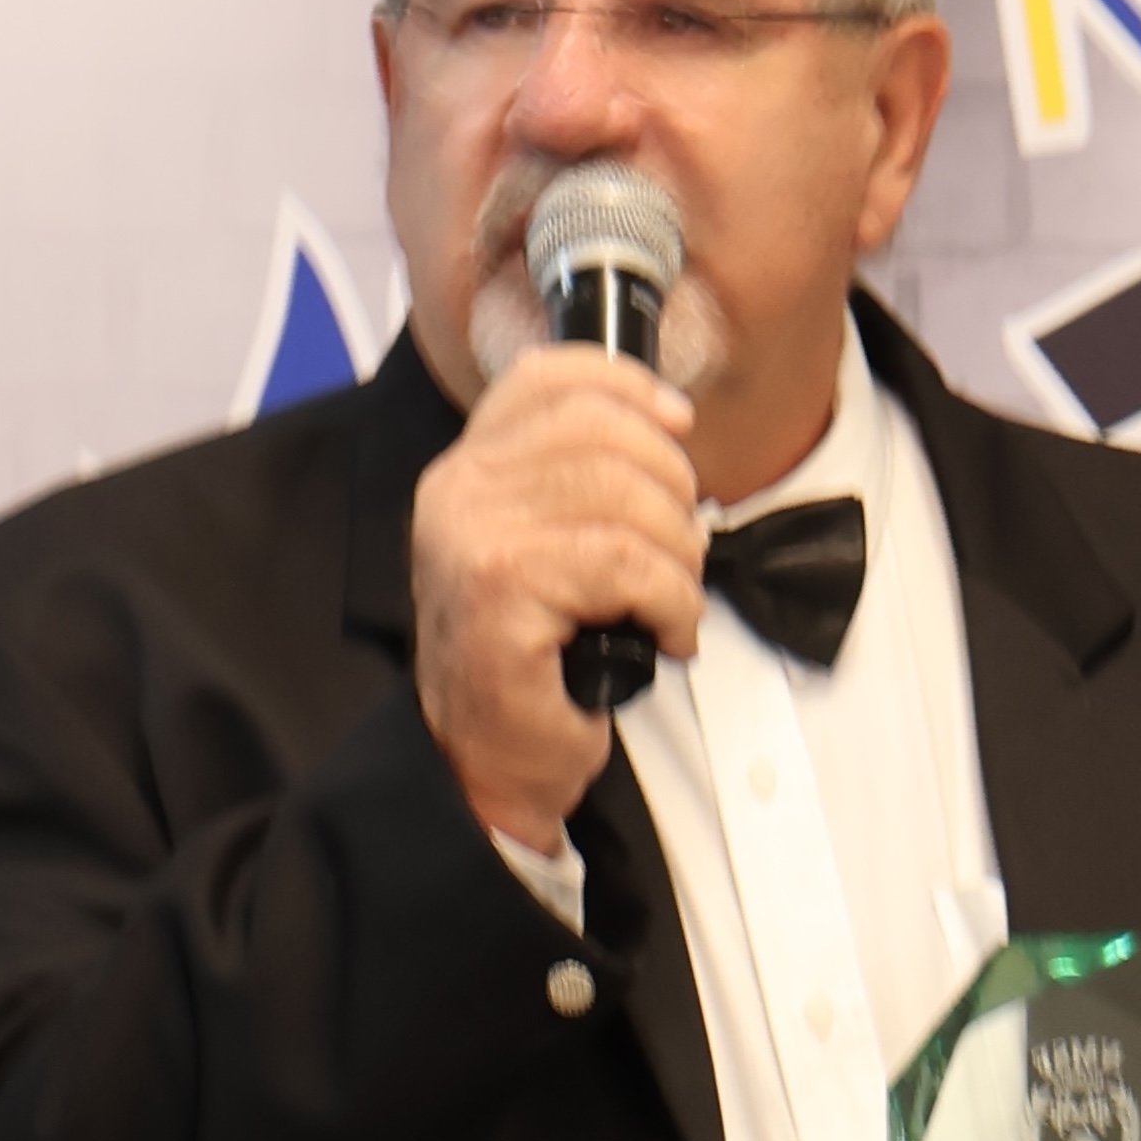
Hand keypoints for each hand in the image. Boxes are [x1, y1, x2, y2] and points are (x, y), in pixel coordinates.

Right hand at [410, 345, 704, 853]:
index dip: (627, 385)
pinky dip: (672, 601)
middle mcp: (459, 490)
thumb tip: (669, 418)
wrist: (488, 763)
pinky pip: (627, 564)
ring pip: (625, 497)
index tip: (677, 422)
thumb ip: (585, 478)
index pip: (547, 378)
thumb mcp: (555, 546)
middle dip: (672, 489)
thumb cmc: (535, 662)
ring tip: (672, 600)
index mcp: (468, 467)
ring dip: (678, 556)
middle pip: (603, 431)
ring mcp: (472, 535)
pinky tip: (666, 634)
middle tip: (681, 553)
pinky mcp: (501, 589)